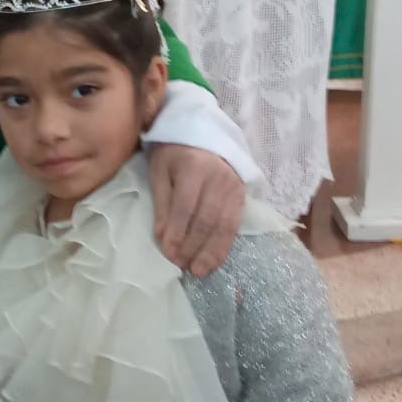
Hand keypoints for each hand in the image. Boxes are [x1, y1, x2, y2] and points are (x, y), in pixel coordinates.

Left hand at [149, 144, 244, 277]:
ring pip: (223, 226)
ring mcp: (234, 187)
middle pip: (206, 220)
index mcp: (194, 168)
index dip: (177, 233)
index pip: (185, 207)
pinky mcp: (241, 196)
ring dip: (210, 252)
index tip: (167, 253)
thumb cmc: (175, 151)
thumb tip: (162, 236)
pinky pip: (234, 225)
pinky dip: (224, 246)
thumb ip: (162, 202)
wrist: (205, 130)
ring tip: (198, 271)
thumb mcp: (160, 169)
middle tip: (181, 266)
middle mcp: (218, 179)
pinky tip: (214, 261)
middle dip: (193, 246)